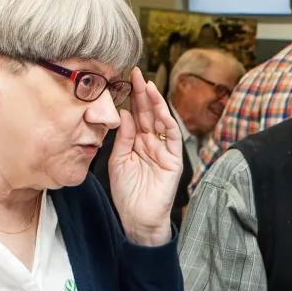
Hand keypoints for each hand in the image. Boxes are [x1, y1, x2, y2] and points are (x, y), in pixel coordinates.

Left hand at [108, 68, 184, 245]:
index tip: (122, 79)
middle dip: (141, 93)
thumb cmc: (127, 193)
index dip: (131, 97)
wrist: (138, 218)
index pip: (136, 115)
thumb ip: (122, 138)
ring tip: (145, 84)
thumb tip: (124, 113)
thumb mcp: (117, 161)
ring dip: (154, 101)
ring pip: (160, 120)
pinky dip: (166, 119)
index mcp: (138, 142)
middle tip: (134, 72)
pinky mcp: (174, 159)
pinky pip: (171, 135)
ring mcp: (164, 150)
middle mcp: (152, 142)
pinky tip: (158, 106)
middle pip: (148, 113)